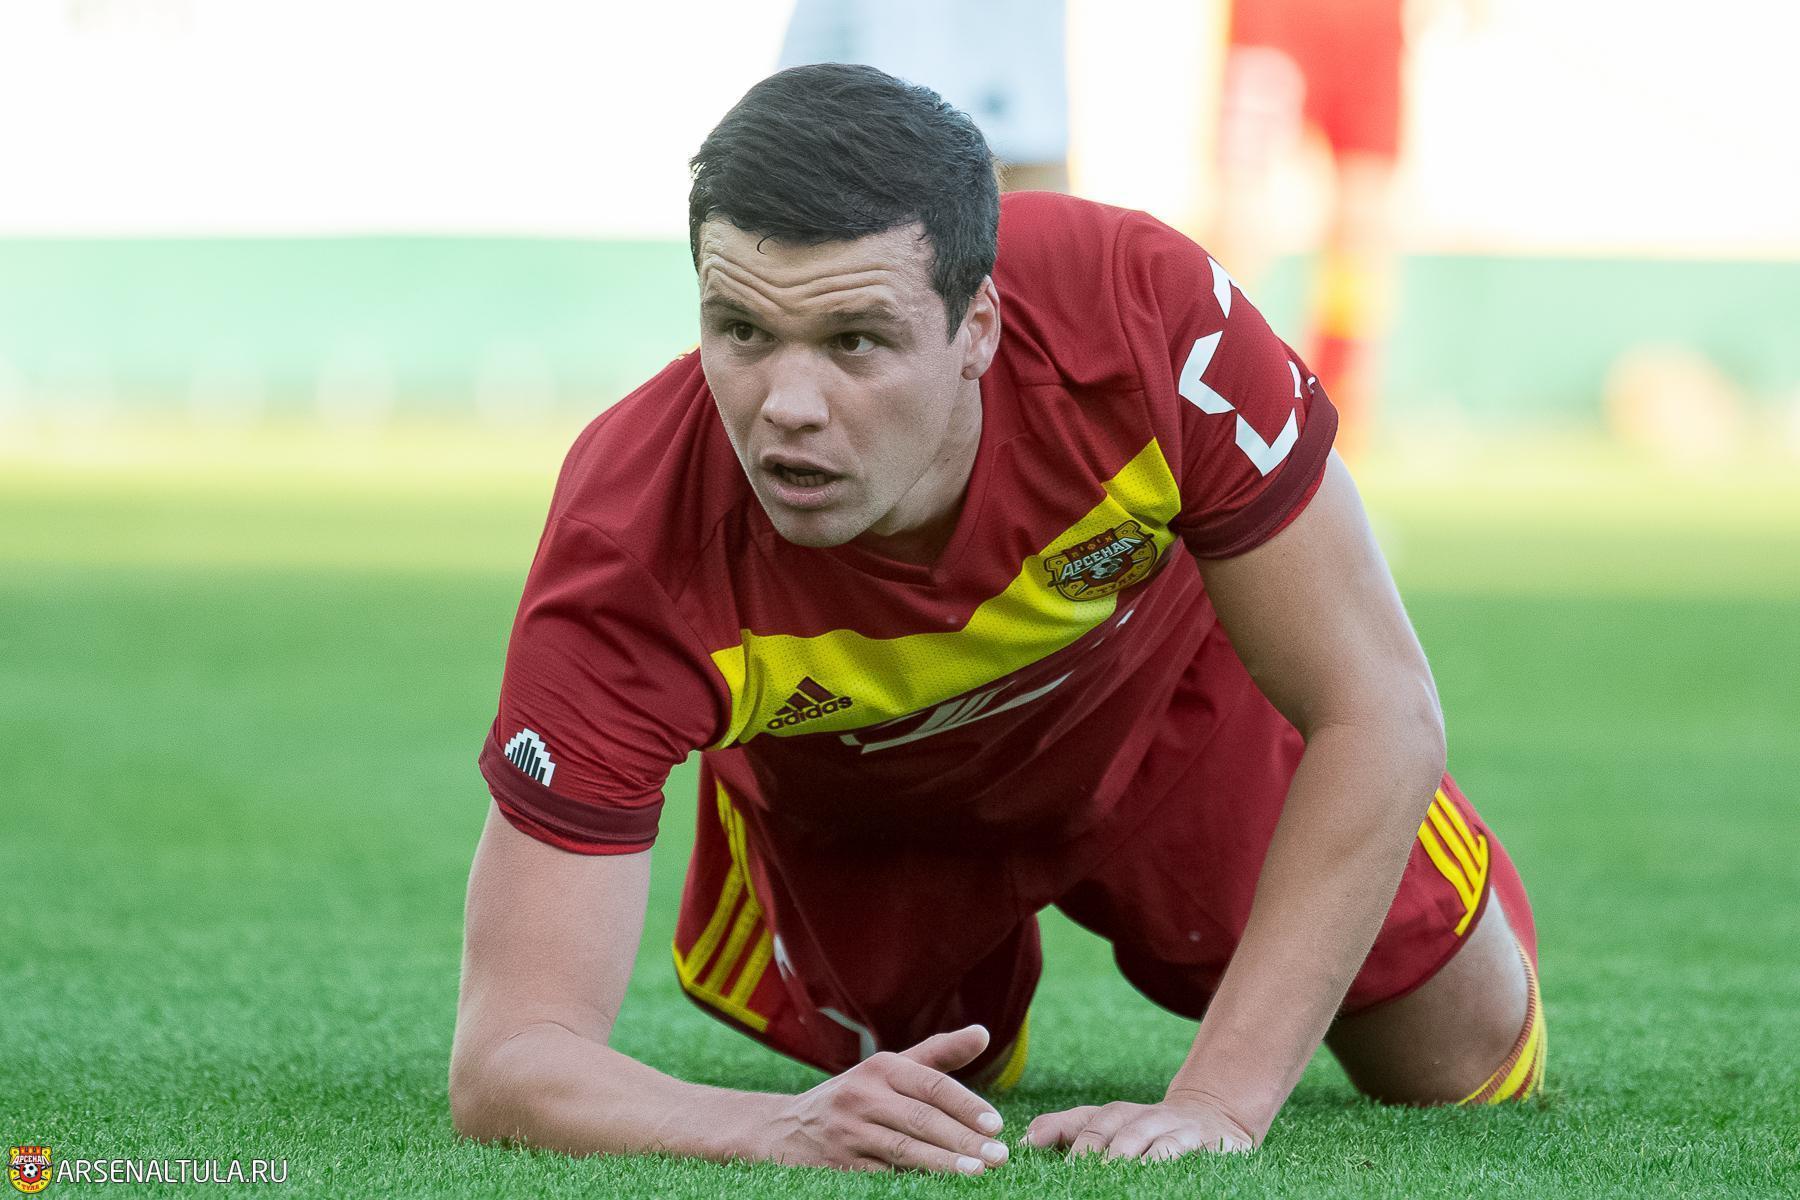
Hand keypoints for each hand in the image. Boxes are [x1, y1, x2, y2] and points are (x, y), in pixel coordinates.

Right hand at [761, 1024, 1009, 1173]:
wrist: (784, 1129)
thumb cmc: (854, 1096)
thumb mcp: (889, 1069)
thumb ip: (938, 1054)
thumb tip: (983, 1033)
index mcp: (880, 1067)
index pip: (931, 1084)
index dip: (965, 1104)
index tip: (996, 1125)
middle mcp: (862, 1095)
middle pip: (921, 1119)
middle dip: (963, 1140)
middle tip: (999, 1156)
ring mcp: (847, 1132)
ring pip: (903, 1150)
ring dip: (943, 1164)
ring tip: (977, 1174)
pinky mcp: (838, 1165)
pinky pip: (882, 1175)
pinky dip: (912, 1182)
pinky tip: (937, 1187)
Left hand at [1024, 1089, 1258, 1161]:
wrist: (1210, 1116)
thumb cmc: (1145, 1130)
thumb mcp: (1108, 1126)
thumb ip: (1066, 1130)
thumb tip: (1025, 1141)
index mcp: (1117, 1115)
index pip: (1087, 1121)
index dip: (1059, 1131)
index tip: (1032, 1146)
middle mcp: (1145, 1117)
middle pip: (1118, 1131)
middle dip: (1096, 1151)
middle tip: (1078, 1173)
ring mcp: (1178, 1129)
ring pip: (1154, 1143)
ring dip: (1135, 1160)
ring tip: (1114, 1175)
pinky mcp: (1207, 1143)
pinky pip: (1188, 1154)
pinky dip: (1171, 1164)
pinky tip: (1157, 1178)